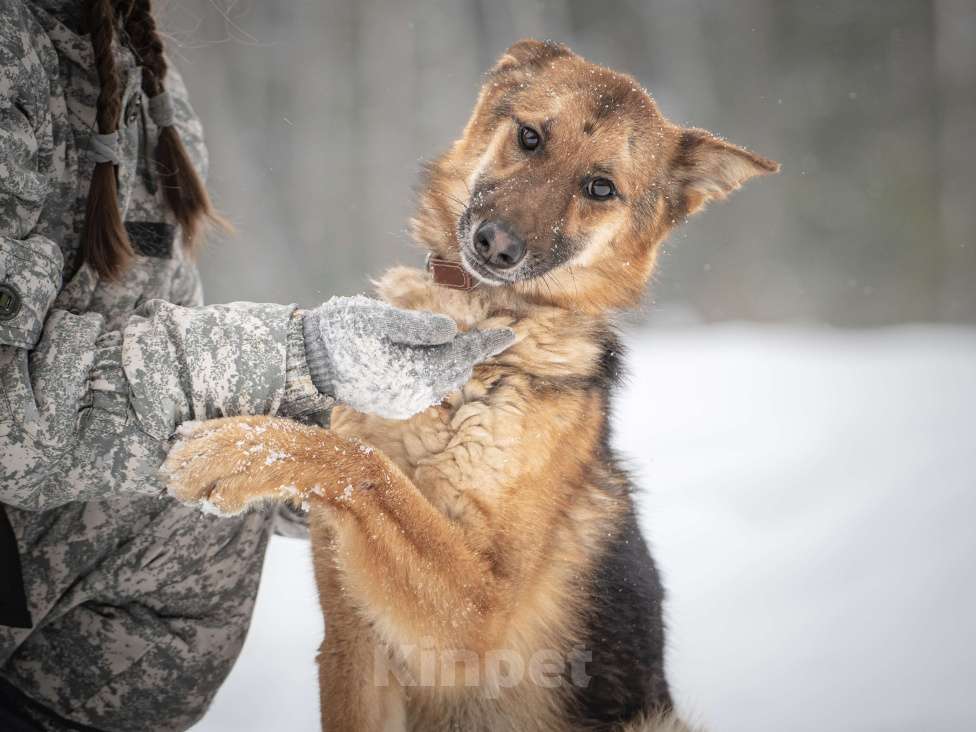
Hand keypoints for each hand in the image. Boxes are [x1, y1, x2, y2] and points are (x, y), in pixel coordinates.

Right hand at [302, 296, 514, 418]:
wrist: (307, 360)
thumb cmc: (340, 331)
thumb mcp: (376, 319)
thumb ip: (415, 327)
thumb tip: (449, 332)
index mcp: (410, 372)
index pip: (459, 356)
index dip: (486, 344)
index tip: (513, 335)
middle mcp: (411, 394)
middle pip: (455, 370)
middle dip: (469, 351)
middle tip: (489, 332)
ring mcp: (403, 401)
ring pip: (442, 379)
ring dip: (452, 360)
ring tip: (462, 342)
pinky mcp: (394, 402)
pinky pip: (426, 386)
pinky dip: (435, 369)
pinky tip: (433, 354)